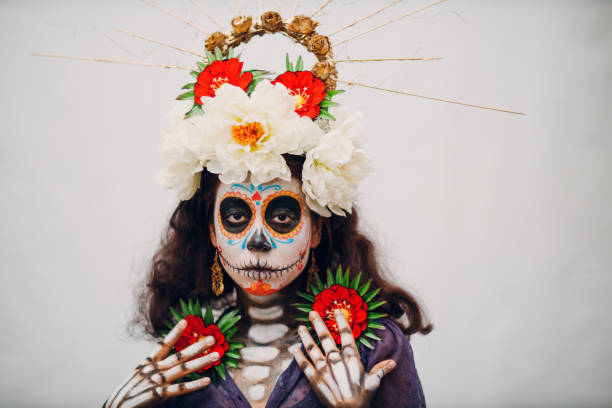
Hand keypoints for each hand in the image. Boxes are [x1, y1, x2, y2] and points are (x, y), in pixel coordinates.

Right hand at [103, 319, 219, 407]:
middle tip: (213, 338)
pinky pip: (180, 389)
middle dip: (197, 346)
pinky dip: (194, 385)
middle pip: (179, 355)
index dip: (175, 333)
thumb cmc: (128, 394)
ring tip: (216, 355)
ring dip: (201, 362)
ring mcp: (157, 382)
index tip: (185, 321)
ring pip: (183, 369)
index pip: (163, 344)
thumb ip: (152, 368)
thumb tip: (167, 362)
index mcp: (147, 363)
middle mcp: (153, 370)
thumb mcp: (138, 376)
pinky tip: (207, 381)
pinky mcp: (159, 395)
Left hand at [293, 310, 395, 407]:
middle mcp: (335, 359)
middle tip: (312, 313)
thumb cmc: (363, 397)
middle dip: (318, 323)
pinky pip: (304, 364)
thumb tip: (393, 363)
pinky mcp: (314, 378)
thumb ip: (381, 369)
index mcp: (350, 357)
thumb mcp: (374, 382)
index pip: (346, 334)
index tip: (336, 311)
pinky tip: (294, 349)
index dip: (341, 321)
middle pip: (325, 337)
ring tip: (300, 327)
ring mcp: (323, 368)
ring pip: (312, 348)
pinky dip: (298, 356)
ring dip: (305, 337)